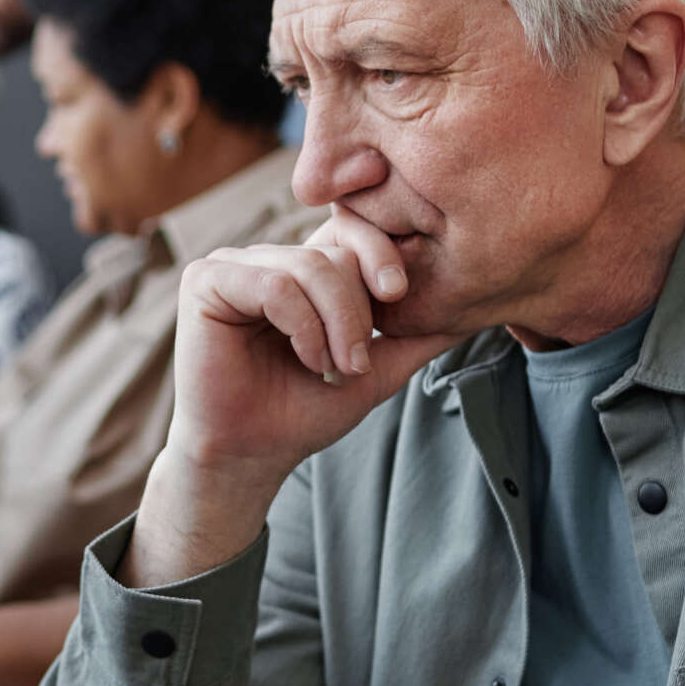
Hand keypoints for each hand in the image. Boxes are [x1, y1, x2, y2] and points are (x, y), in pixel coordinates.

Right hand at [128, 210, 463, 584]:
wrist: (252, 456)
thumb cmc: (303, 412)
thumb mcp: (377, 369)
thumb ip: (418, 335)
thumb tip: (478, 310)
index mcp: (304, 268)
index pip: (353, 229)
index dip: (381, 253)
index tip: (398, 295)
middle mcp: (269, 257)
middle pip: (337, 249)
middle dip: (359, 311)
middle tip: (358, 361)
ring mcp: (236, 264)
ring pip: (310, 265)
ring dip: (334, 324)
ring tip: (331, 366)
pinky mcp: (206, 280)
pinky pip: (274, 281)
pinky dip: (301, 324)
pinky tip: (304, 358)